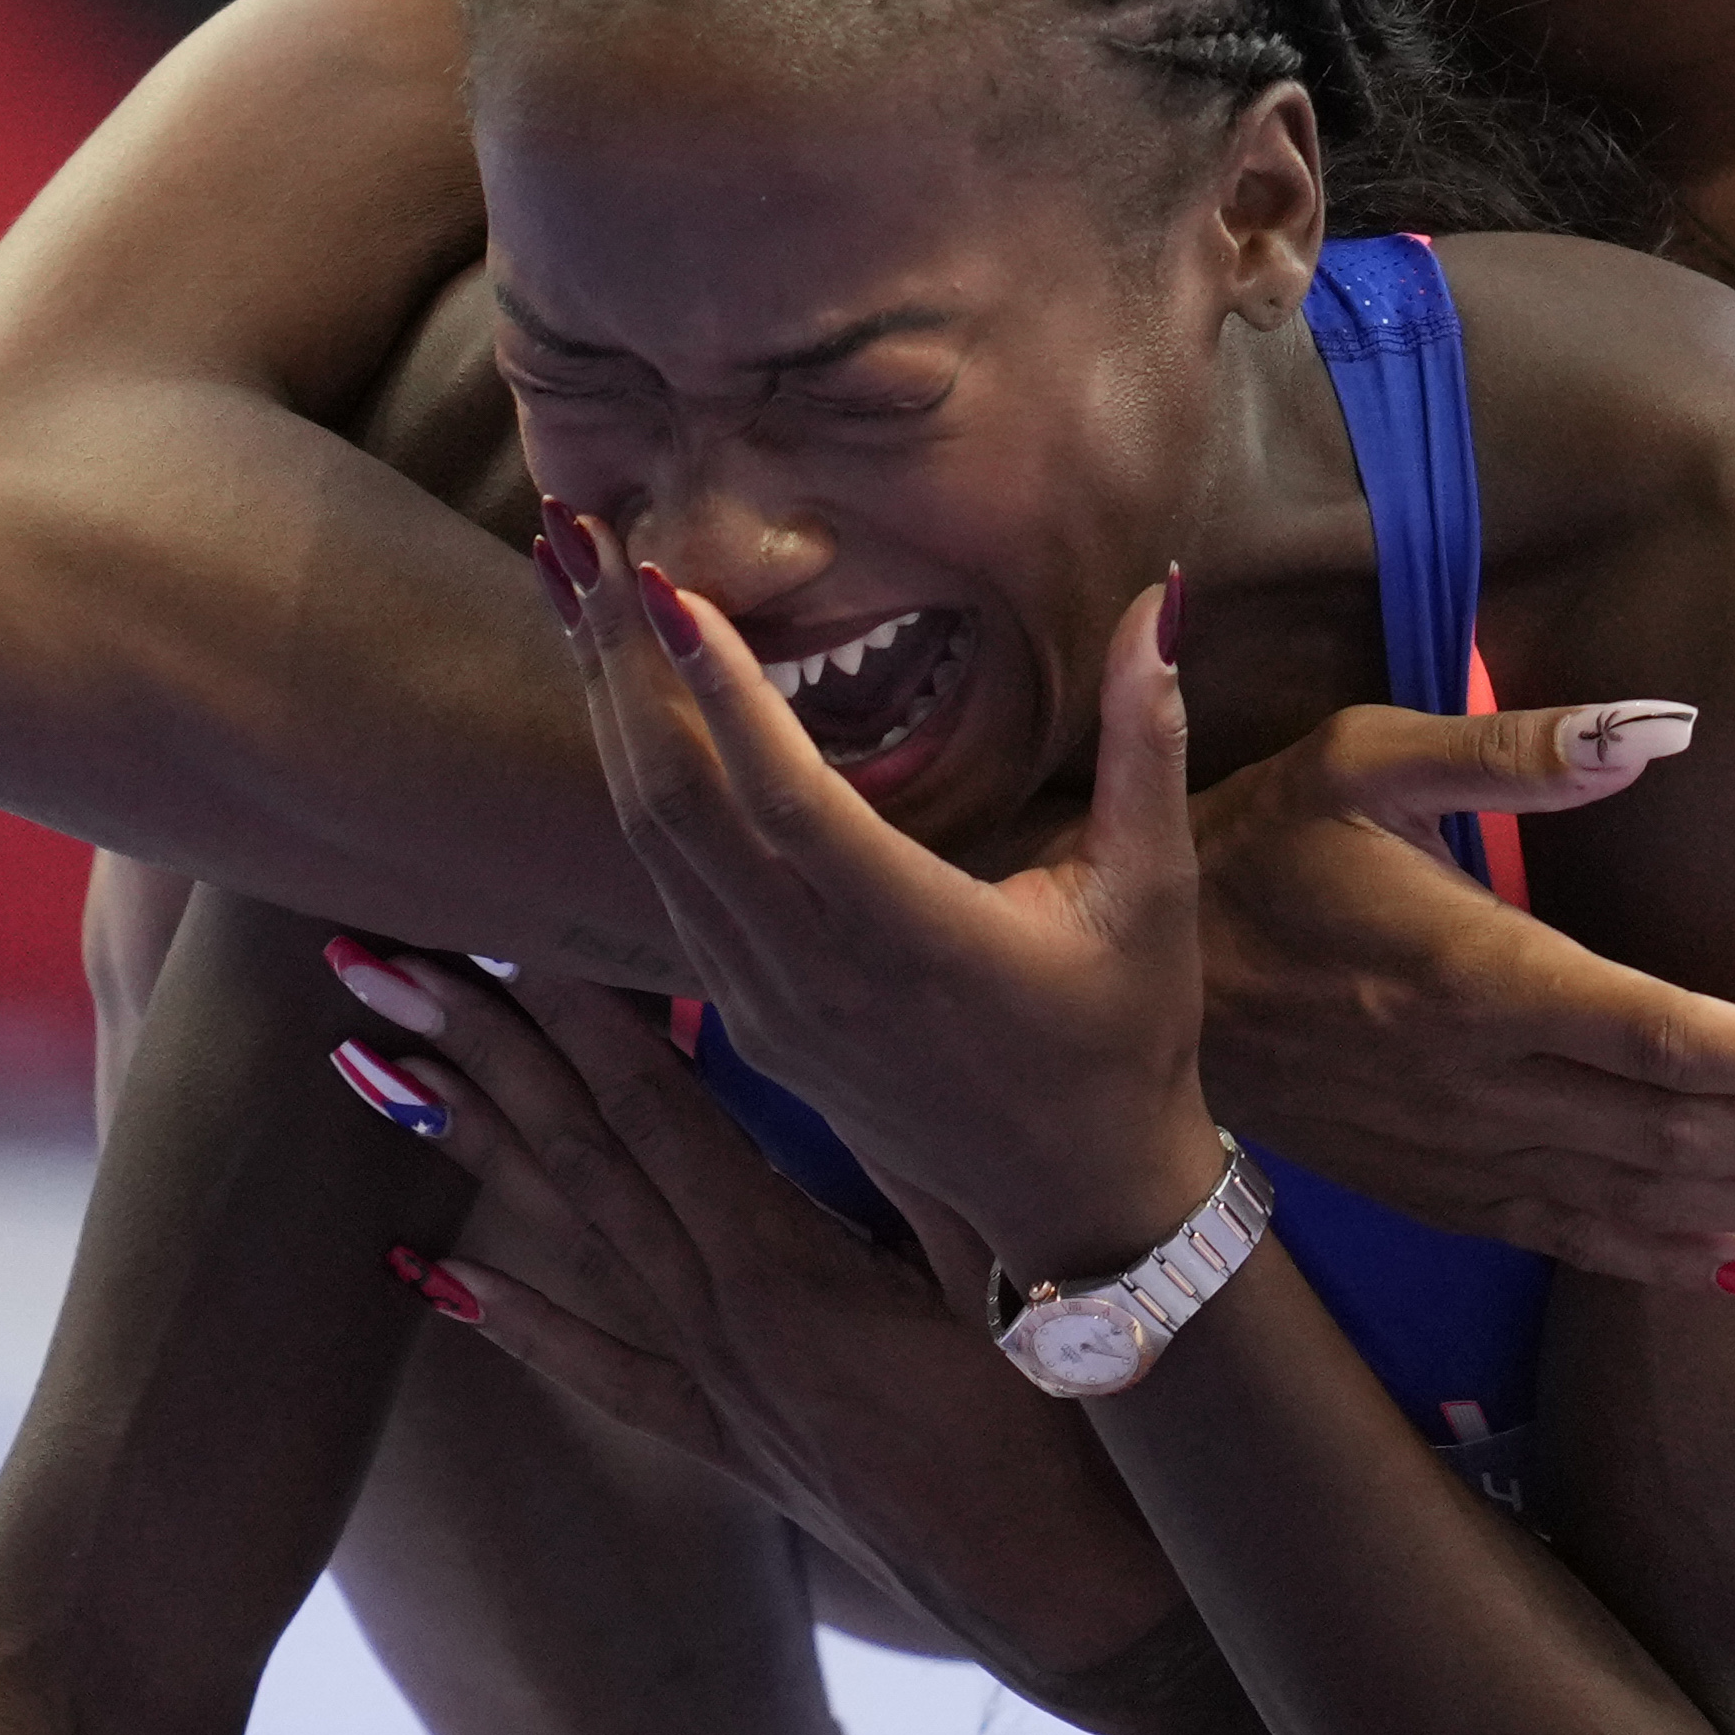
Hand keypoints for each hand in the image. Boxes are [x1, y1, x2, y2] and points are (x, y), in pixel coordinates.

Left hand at [324, 937, 1214, 1734]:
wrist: (1073, 1604)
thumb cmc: (1072, 1429)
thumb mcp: (1009, 1269)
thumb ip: (917, 1156)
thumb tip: (838, 1029)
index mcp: (787, 1270)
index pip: (653, 1109)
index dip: (567, 1008)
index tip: (490, 920)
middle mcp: (725, 1323)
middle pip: (576, 1157)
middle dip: (474, 1050)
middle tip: (367, 960)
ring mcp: (719, 1388)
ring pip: (568, 1242)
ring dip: (466, 1147)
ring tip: (366, 1068)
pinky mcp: (735, 1444)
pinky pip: (604, 1373)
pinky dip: (519, 1322)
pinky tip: (433, 1282)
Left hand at [556, 526, 1217, 1266]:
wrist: (1075, 1198)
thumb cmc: (1126, 1036)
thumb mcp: (1155, 891)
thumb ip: (1148, 740)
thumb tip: (1167, 598)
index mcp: (913, 942)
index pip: (786, 801)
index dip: (716, 690)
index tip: (658, 583)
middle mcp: (815, 979)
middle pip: (678, 807)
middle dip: (618, 667)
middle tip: (576, 536)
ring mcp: (767, 1007)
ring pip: (653, 845)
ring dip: (607, 712)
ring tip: (567, 588)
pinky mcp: (749, 1020)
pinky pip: (669, 885)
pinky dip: (634, 780)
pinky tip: (618, 702)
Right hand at [1190, 699, 1734, 1289]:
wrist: (1137, 995)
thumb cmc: (1259, 851)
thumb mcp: (1359, 758)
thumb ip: (1510, 749)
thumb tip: (1664, 727)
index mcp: (1470, 975)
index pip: (1657, 1031)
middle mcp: (1480, 1085)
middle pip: (1684, 1132)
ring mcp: (1466, 1156)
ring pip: (1653, 1202)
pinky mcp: (1451, 1194)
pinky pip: (1588, 1242)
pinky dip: (1689, 1264)